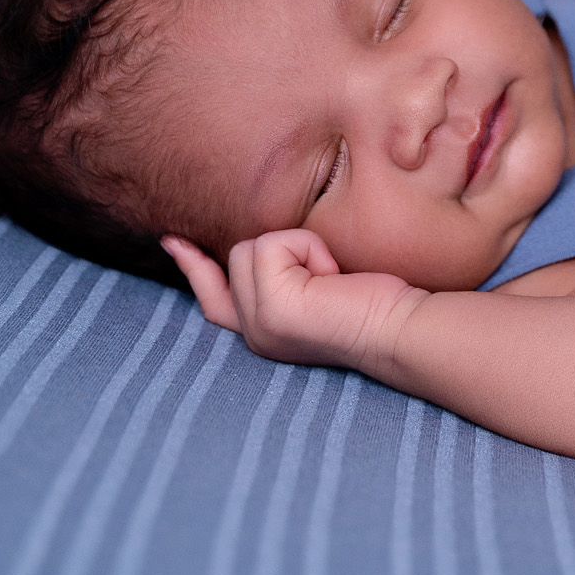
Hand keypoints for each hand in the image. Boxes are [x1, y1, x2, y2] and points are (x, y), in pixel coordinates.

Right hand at [161, 231, 423, 371]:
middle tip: (330, 278)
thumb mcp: (319, 285)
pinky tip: (331, 278)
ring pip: (253, 246)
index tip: (171, 240)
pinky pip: (273, 244)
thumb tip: (263, 243)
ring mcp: (259, 323)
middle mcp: (255, 334)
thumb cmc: (377, 303)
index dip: (193, 269)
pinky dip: (307, 248)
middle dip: (285, 249)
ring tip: (331, 279)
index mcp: (265, 331)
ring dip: (299, 248)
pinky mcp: (272, 308)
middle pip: (239, 255)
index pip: (215, 299)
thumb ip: (284, 273)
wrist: (403, 328)